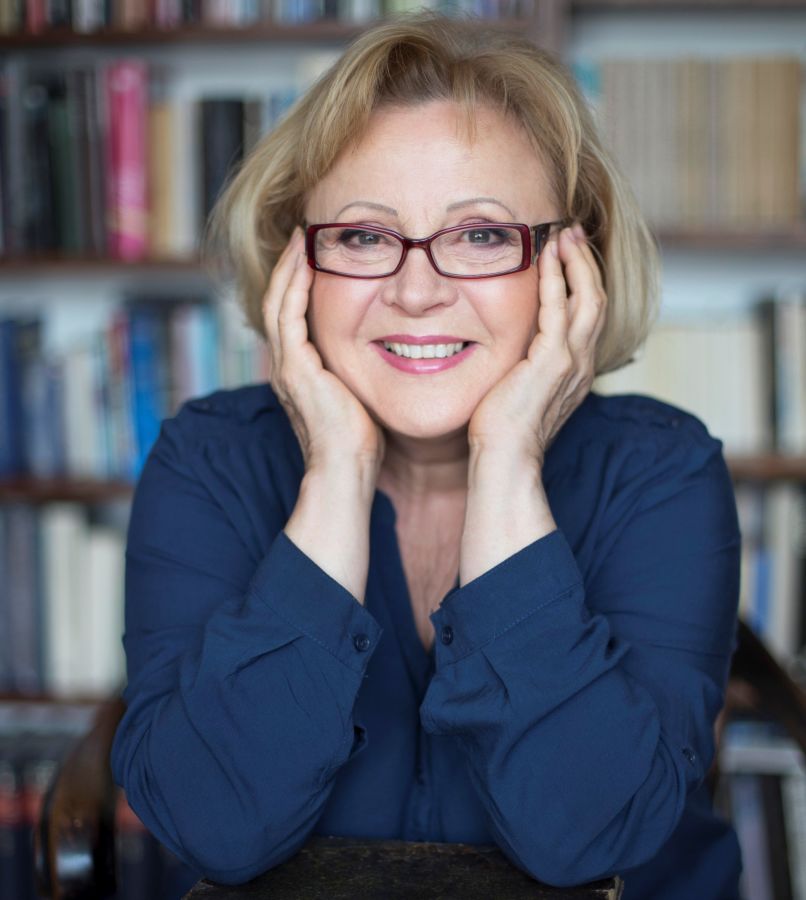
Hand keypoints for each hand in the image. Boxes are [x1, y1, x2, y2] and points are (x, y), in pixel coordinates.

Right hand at [263, 227, 384, 473]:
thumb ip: (362, 374)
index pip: (292, 318)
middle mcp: (286, 367)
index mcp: (300, 373)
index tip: (314, 256)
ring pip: (278, 303)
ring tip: (300, 238)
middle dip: (288, 268)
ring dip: (288, 268)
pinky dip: (294, 286)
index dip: (299, 285)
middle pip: (278, 303)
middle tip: (301, 235)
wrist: (348, 469)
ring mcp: (286, 367)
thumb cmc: (361, 443)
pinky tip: (306, 262)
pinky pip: (288, 315)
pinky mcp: (294, 368)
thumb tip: (392, 357)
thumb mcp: (360, 398)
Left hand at [467, 223, 606, 465]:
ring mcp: (571, 362)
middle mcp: (581, 363)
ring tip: (565, 234)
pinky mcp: (553, 361)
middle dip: (586, 263)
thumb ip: (522, 368)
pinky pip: (559, 308)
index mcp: (575, 371)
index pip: (587, 317)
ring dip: (576, 262)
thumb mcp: (518, 392)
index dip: (582, 283)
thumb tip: (507, 355)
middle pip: (596, 300)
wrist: (504, 458)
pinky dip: (556, 278)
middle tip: (573, 233)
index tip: (568, 256)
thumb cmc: (502, 432)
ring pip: (587, 298)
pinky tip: (545, 257)